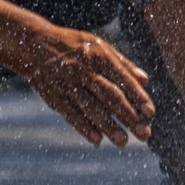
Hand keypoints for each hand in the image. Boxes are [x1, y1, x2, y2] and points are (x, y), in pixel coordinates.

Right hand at [22, 26, 154, 147]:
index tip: (150, 112)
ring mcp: (67, 83)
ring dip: (108, 126)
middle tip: (144, 133)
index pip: (122, 78)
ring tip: (123, 141)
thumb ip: (122, 63)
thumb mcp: (98, 46)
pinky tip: (98, 139)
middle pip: (109, 95)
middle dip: (128, 115)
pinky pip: (71, 113)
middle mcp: (84, 69)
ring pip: (91, 107)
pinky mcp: (53, 95)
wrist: (33, 43)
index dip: (137, 96)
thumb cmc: (74, 46)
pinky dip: (84, 127)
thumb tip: (145, 79)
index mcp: (99, 55)